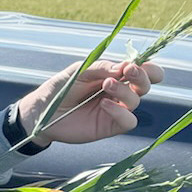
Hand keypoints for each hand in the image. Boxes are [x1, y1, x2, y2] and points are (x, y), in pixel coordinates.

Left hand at [15, 60, 164, 145]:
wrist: (43, 111)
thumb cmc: (61, 88)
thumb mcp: (79, 71)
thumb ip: (101, 67)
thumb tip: (125, 67)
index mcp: (115, 75)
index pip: (143, 70)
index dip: (148, 68)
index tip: (136, 64)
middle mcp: (119, 92)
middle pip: (144, 85)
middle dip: (141, 76)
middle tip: (128, 71)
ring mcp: (116, 110)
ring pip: (135, 100)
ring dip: (124, 90)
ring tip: (106, 85)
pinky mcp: (111, 126)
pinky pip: (128, 121)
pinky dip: (120, 112)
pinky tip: (105, 105)